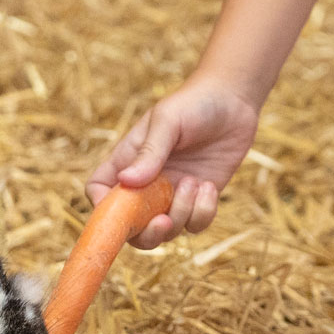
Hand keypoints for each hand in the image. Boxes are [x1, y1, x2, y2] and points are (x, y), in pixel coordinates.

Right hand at [86, 77, 259, 249]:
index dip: (101, 208)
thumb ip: (149, 152)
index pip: (100, 190)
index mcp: (128, 160)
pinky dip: (203, 212)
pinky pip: (195, 225)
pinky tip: (209, 186)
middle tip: (164, 222)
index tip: (118, 212)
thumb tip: (125, 181)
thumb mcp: (168, 121)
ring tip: (195, 182)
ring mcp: (173, 194)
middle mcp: (147, 183)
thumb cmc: (193, 103)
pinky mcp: (200, 199)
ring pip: (166, 231)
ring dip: (181, 214)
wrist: (233, 99)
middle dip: (146, 234)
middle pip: (131, 227)